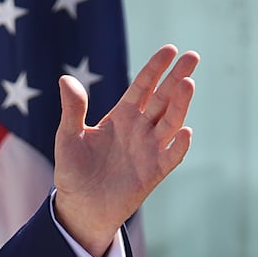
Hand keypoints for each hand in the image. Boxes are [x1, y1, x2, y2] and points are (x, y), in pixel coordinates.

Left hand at [52, 44, 198, 256]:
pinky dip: (179, 145)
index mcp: (121, 117)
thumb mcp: (68, 136)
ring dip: (180, 105)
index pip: (142, 87)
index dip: (155, 69)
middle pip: (162, 99)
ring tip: (188, 83)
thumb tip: (65, 79)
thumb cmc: (73, 170)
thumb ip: (72, 109)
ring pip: (170, 122)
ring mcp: (149, 149)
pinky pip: (171, 156)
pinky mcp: (154, 172)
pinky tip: (185, 131)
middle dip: (177, 78)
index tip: (169, 49)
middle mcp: (139, 129)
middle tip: (192, 56)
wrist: (80, 206)